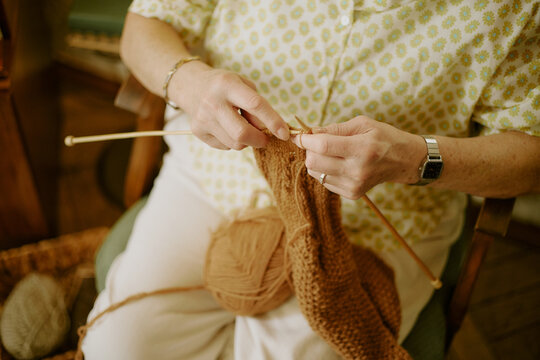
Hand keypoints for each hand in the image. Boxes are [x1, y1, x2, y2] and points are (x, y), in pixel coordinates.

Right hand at [169, 61, 288, 149]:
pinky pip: (224, 146)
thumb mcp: (243, 84)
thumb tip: (269, 130)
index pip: (255, 105)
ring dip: (246, 141)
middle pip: (242, 133)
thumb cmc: (225, 86)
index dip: (273, 121)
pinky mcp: (197, 131)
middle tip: (265, 138)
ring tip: (242, 127)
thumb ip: (257, 105)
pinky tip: (228, 128)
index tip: (284, 133)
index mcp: (228, 85)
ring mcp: (203, 118)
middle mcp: (213, 102)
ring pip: (235, 144)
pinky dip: (232, 141)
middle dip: (259, 140)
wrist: (191, 86)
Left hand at [291, 116, 425, 198]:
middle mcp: (357, 170)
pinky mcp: (352, 194)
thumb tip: (310, 132)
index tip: (298, 134)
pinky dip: (324, 171)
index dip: (305, 139)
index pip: (323, 146)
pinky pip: (324, 182)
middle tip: (315, 142)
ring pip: (316, 173)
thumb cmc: (383, 137)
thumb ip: (334, 128)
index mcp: (362, 149)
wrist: (403, 161)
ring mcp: (354, 185)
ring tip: (329, 153)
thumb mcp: (363, 124)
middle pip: (314, 163)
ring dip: (315, 161)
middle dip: (308, 150)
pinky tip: (337, 163)